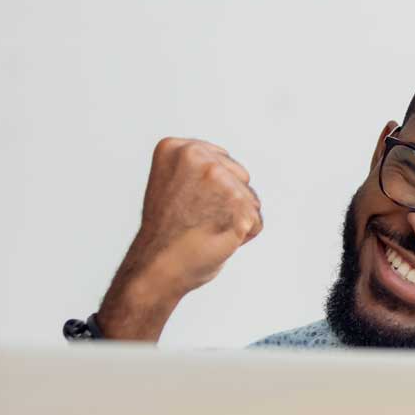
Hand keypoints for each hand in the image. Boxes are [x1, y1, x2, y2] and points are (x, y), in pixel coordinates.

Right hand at [99, 138, 262, 340]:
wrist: (157, 266)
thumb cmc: (166, 232)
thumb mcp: (173, 183)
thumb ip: (198, 168)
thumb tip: (228, 167)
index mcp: (177, 147)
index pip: (222, 161)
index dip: (210, 189)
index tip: (185, 203)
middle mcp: (198, 157)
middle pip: (241, 177)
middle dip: (227, 201)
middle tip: (194, 218)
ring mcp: (219, 180)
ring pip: (251, 199)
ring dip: (236, 219)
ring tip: (204, 229)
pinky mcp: (238, 204)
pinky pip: (256, 222)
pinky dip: (243, 236)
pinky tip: (216, 239)